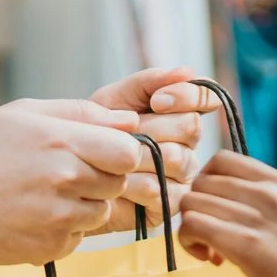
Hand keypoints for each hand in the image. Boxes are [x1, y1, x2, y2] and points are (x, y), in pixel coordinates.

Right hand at [0, 98, 148, 265]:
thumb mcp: (21, 114)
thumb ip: (79, 113)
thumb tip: (129, 120)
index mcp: (59, 141)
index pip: (128, 152)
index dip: (121, 153)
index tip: (102, 153)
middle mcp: (63, 179)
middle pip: (119, 182)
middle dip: (102, 178)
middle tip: (67, 174)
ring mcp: (58, 217)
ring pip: (101, 212)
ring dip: (84, 204)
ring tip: (45, 195)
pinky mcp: (51, 248)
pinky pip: (79, 237)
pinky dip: (64, 228)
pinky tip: (34, 216)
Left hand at [90, 68, 211, 231]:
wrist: (71, 168)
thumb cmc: (96, 131)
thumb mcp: (118, 97)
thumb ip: (150, 81)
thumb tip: (188, 71)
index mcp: (181, 115)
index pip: (205, 98)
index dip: (186, 96)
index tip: (157, 100)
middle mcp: (188, 146)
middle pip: (190, 127)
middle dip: (152, 126)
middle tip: (125, 132)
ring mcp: (181, 177)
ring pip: (176, 158)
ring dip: (138, 153)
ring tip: (113, 155)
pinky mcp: (169, 205)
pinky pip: (160, 189)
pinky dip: (131, 183)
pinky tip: (114, 180)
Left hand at [179, 148, 276, 276]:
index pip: (224, 160)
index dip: (207, 183)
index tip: (216, 209)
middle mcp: (270, 194)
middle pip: (203, 182)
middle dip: (197, 207)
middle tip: (211, 235)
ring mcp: (257, 218)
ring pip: (192, 203)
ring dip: (191, 226)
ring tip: (210, 250)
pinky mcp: (244, 246)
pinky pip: (193, 226)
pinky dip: (189, 242)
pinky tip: (208, 258)